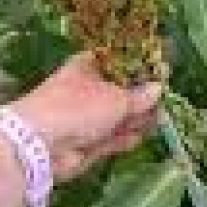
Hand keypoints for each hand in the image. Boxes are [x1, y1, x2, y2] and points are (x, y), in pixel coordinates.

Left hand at [13, 53, 161, 180]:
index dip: (139, 67)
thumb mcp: (116, 97)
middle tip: (165, 100)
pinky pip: (111, 138)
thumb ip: (139, 96)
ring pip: (117, 117)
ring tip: (160, 119)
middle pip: (120, 91)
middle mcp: (86, 90)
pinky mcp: (87, 143)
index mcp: (88, 67)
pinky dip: (125, 138)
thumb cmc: (78, 107)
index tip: (161, 71)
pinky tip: (141, 136)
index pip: (117, 62)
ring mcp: (85, 118)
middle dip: (141, 97)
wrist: (41, 144)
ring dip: (137, 119)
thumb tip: (157, 88)